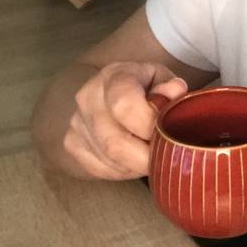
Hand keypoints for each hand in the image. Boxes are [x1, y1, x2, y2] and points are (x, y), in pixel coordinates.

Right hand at [65, 62, 187, 180]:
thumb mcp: (164, 80)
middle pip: (114, 143)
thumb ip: (172, 87)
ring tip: (150, 151)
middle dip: (146, 156)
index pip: (124, 105)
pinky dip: (125, 170)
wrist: (110, 94)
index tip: (167, 131)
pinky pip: (102, 170)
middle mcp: (88, 98)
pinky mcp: (71, 145)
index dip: (149, 125)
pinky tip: (134, 157)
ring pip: (110, 161)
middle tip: (164, 152)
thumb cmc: (145, 87)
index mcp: (113, 76)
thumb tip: (175, 91)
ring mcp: (76, 123)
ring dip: (137, 164)